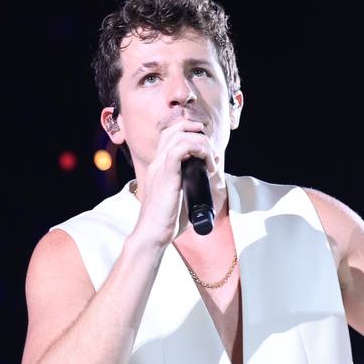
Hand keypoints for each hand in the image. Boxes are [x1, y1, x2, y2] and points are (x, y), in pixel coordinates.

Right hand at [132, 120, 217, 246]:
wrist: (152, 233)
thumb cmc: (166, 222)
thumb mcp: (180, 199)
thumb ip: (190, 189)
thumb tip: (209, 186)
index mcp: (159, 167)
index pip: (169, 135)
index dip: (188, 132)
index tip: (206, 146)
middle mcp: (157, 163)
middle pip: (173, 129)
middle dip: (196, 131)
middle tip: (210, 149)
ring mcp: (160, 167)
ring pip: (179, 135)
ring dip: (201, 143)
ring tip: (211, 161)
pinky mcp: (166, 174)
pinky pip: (181, 148)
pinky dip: (198, 150)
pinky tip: (207, 165)